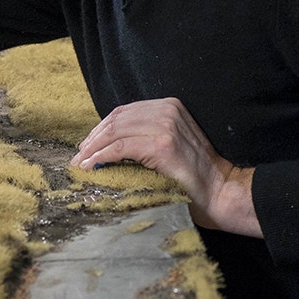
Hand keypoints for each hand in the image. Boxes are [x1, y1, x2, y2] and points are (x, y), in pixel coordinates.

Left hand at [70, 97, 260, 237]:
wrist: (221, 192)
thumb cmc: (193, 175)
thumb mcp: (169, 144)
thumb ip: (144, 135)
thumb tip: (105, 144)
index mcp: (169, 106)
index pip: (122, 113)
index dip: (99, 130)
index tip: (85, 146)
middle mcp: (167, 111)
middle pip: (115, 119)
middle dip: (92, 140)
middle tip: (77, 157)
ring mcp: (165, 126)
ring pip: (114, 132)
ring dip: (92, 149)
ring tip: (80, 164)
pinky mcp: (162, 144)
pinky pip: (120, 147)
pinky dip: (101, 157)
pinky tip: (90, 167)